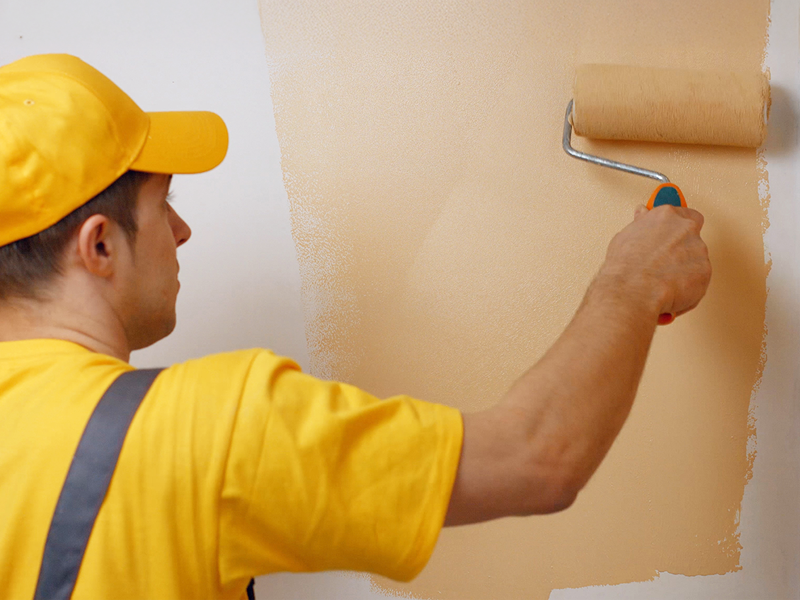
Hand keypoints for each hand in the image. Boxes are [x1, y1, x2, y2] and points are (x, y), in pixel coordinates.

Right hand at [599, 205, 710, 320]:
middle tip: (666, 262)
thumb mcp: (625, 236)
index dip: (678, 228)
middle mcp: (686, 229)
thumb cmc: (625, 266)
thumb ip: (642, 224)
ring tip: (663, 280)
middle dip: (683, 249)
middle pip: (693, 237)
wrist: (633, 290)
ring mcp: (698, 250)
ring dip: (684, 269)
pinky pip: (699, 280)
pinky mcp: (705, 272)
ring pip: (696, 260)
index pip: (685, 214)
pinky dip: (688, 287)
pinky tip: (670, 290)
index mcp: (666, 216)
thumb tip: (643, 214)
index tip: (671, 235)